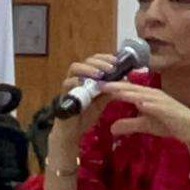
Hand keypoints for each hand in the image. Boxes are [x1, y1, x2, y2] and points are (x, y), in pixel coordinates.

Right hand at [46, 53, 119, 172]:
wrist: (73, 131)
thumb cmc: (86, 114)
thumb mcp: (103, 101)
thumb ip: (111, 91)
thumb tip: (125, 79)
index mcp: (88, 77)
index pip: (95, 61)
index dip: (105, 58)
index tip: (116, 61)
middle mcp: (77, 77)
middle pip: (86, 61)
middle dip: (99, 62)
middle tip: (110, 68)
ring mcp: (69, 84)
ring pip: (75, 68)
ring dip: (88, 69)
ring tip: (99, 74)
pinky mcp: (64, 93)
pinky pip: (68, 83)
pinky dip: (78, 81)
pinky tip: (88, 84)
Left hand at [101, 82, 189, 146]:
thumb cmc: (169, 123)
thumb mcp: (145, 125)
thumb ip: (129, 125)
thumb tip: (111, 128)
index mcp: (147, 96)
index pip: (128, 90)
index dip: (113, 87)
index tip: (97, 85)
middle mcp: (154, 95)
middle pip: (133, 89)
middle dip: (117, 86)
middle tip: (100, 83)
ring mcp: (162, 101)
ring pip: (143, 95)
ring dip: (130, 92)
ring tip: (116, 90)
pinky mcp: (170, 110)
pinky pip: (158, 106)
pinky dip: (150, 104)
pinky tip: (140, 103)